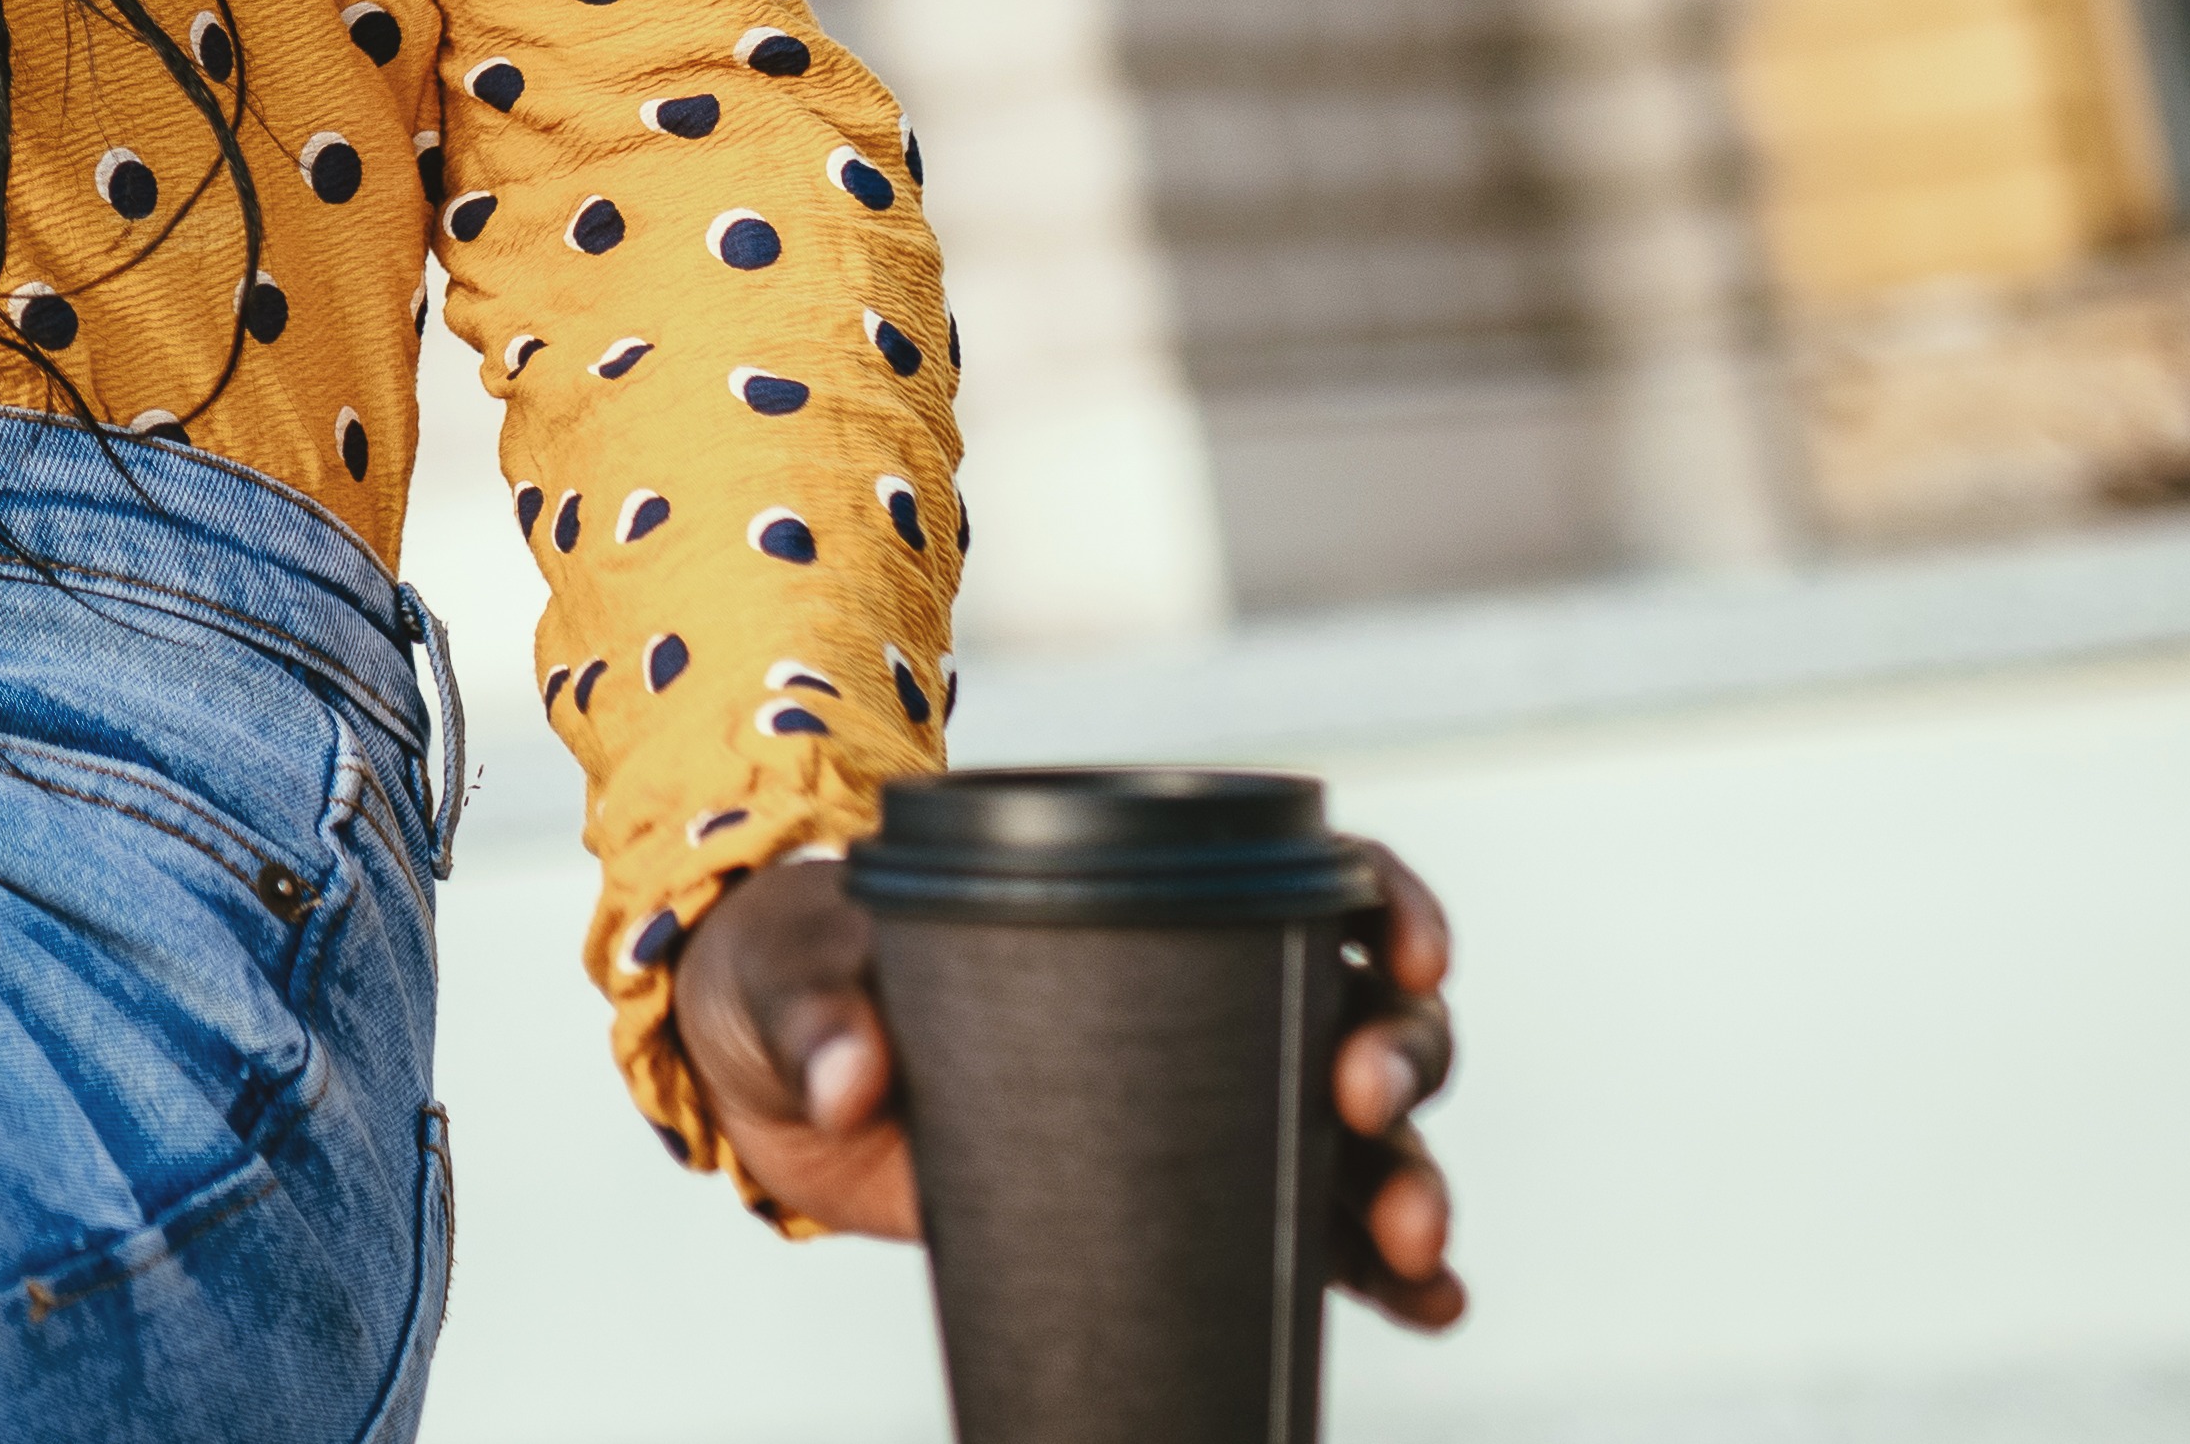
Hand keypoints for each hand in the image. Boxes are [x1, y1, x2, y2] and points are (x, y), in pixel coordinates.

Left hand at [674, 839, 1469, 1327]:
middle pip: (1358, 1012)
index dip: (1388, 905)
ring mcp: (1199, 1109)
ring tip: (1409, 1246)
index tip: (1404, 954)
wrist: (762, 1076)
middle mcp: (1202, 998)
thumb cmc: (789, 971)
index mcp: (1137, 900)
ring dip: (1406, 1184)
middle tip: (1361, 1100)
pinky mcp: (1172, 1205)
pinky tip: (1427, 1307)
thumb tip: (856, 1077)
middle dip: (1398, 1057)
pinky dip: (1375, 1275)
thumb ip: (814, 1002)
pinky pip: (1302, 1239)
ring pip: (1356, 1137)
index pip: (1309, 881)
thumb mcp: (787, 962)